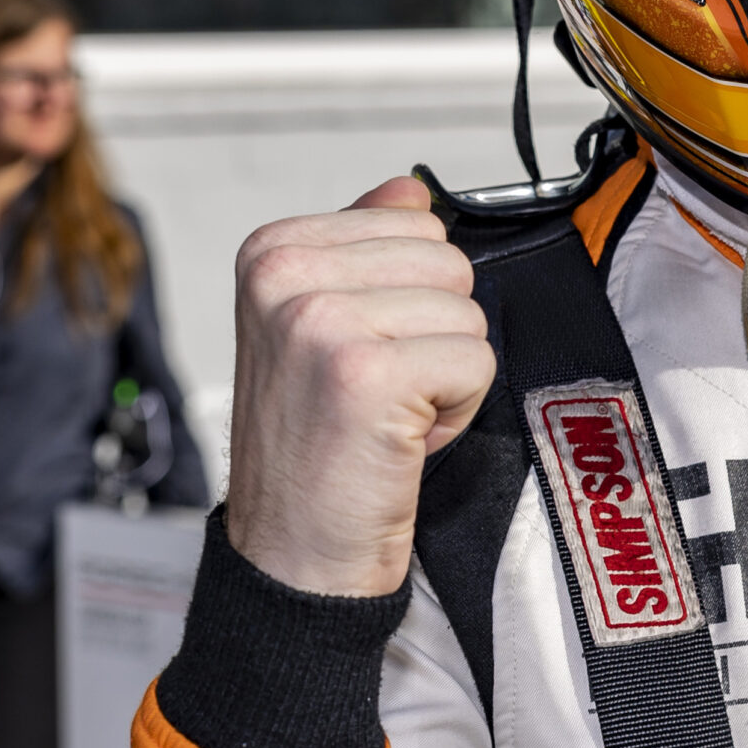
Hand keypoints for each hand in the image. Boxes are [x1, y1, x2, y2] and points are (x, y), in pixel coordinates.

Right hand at [226, 177, 492, 597]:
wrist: (292, 558)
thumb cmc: (313, 450)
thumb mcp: (321, 328)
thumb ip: (364, 248)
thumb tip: (409, 189)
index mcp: (271, 251)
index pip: (414, 221)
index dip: (409, 297)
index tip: (358, 354)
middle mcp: (285, 277)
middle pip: (448, 261)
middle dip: (435, 333)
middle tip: (378, 393)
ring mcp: (321, 322)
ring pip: (467, 311)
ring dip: (446, 376)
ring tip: (385, 418)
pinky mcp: (366, 374)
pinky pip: (475, 360)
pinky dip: (456, 412)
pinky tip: (400, 442)